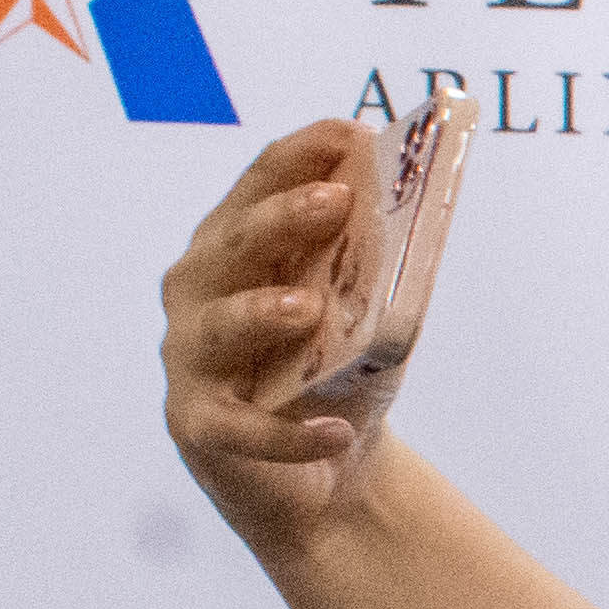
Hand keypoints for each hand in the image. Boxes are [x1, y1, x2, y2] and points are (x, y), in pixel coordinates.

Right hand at [158, 117, 385, 559]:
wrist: (326, 475)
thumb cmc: (339, 373)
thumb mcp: (364, 310)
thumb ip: (376, 263)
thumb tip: (418, 206)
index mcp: (235, 247)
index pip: (257, 185)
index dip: (299, 155)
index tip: (349, 132)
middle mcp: (198, 292)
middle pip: (233, 244)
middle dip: (283, 218)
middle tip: (336, 201)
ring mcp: (190, 359)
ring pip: (219, 327)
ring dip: (261, 313)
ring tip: (308, 309)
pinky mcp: (199, 426)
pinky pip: (242, 428)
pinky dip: (289, 432)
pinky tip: (334, 431)